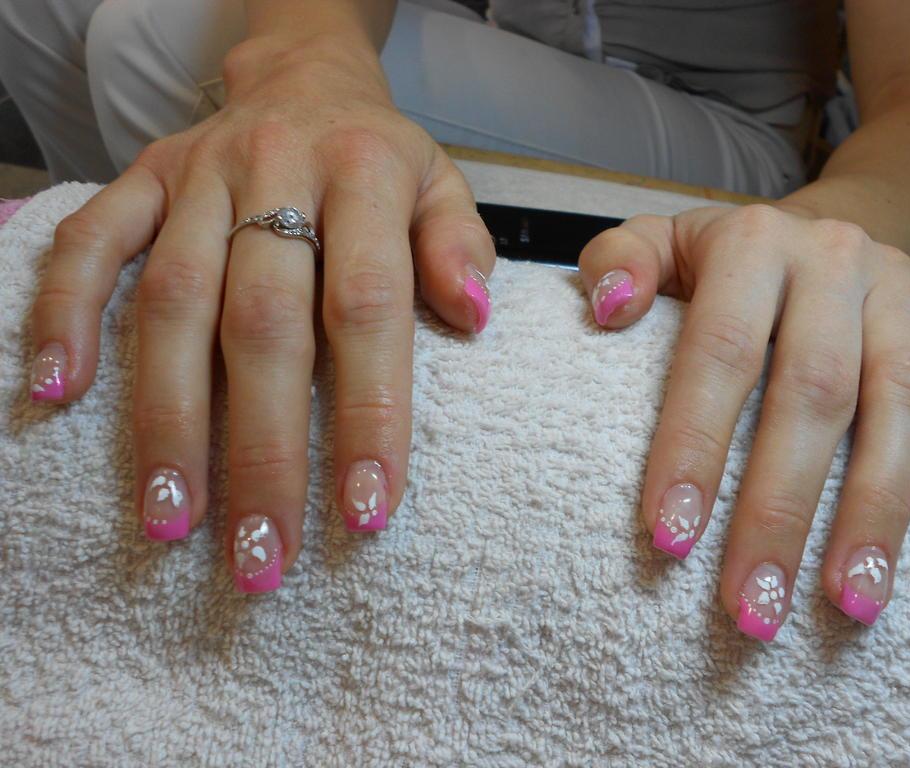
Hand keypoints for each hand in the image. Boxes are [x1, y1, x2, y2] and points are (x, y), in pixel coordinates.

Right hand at [27, 32, 494, 590]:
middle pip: (264, 324)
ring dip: (167, 419)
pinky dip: (67, 312)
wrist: (305, 78)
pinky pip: (92, 240)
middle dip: (261, 450)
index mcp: (365, 176)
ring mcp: (200, 176)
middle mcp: (278, 172)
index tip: (365, 512)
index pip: (369, 308)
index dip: (368, 413)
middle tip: (261, 554)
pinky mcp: (142, 177)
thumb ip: (459, 244)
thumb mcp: (443, 184)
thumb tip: (472, 314)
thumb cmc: (381, 156)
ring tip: (170, 519)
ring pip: (173, 302)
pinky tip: (57, 395)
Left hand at [579, 204, 909, 638]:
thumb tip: (609, 308)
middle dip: (780, 510)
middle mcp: (833, 259)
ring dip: (879, 506)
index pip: (721, 351)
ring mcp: (902, 284)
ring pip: (904, 397)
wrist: (811, 230)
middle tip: (753, 606)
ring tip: (853, 601)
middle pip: (814, 391)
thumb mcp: (657, 244)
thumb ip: (617, 262)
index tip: (672, 539)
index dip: (696, 445)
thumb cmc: (717, 263)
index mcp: (752, 245)